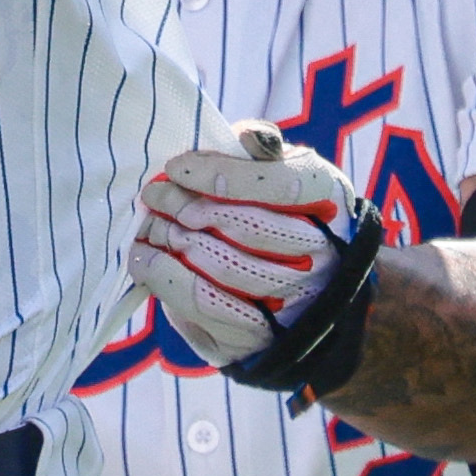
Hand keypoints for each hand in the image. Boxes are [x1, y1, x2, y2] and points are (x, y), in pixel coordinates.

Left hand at [128, 125, 364, 368]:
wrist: (306, 290)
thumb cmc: (284, 212)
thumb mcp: (285, 171)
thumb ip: (263, 152)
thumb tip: (245, 137)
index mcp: (330, 202)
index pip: (281, 186)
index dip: (223, 175)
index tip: (177, 168)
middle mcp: (322, 257)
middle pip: (249, 229)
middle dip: (188, 208)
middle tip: (154, 195)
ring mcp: (296, 303)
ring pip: (226, 270)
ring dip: (175, 243)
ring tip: (149, 224)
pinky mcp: (261, 338)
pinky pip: (210, 309)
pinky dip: (169, 281)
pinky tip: (145, 260)